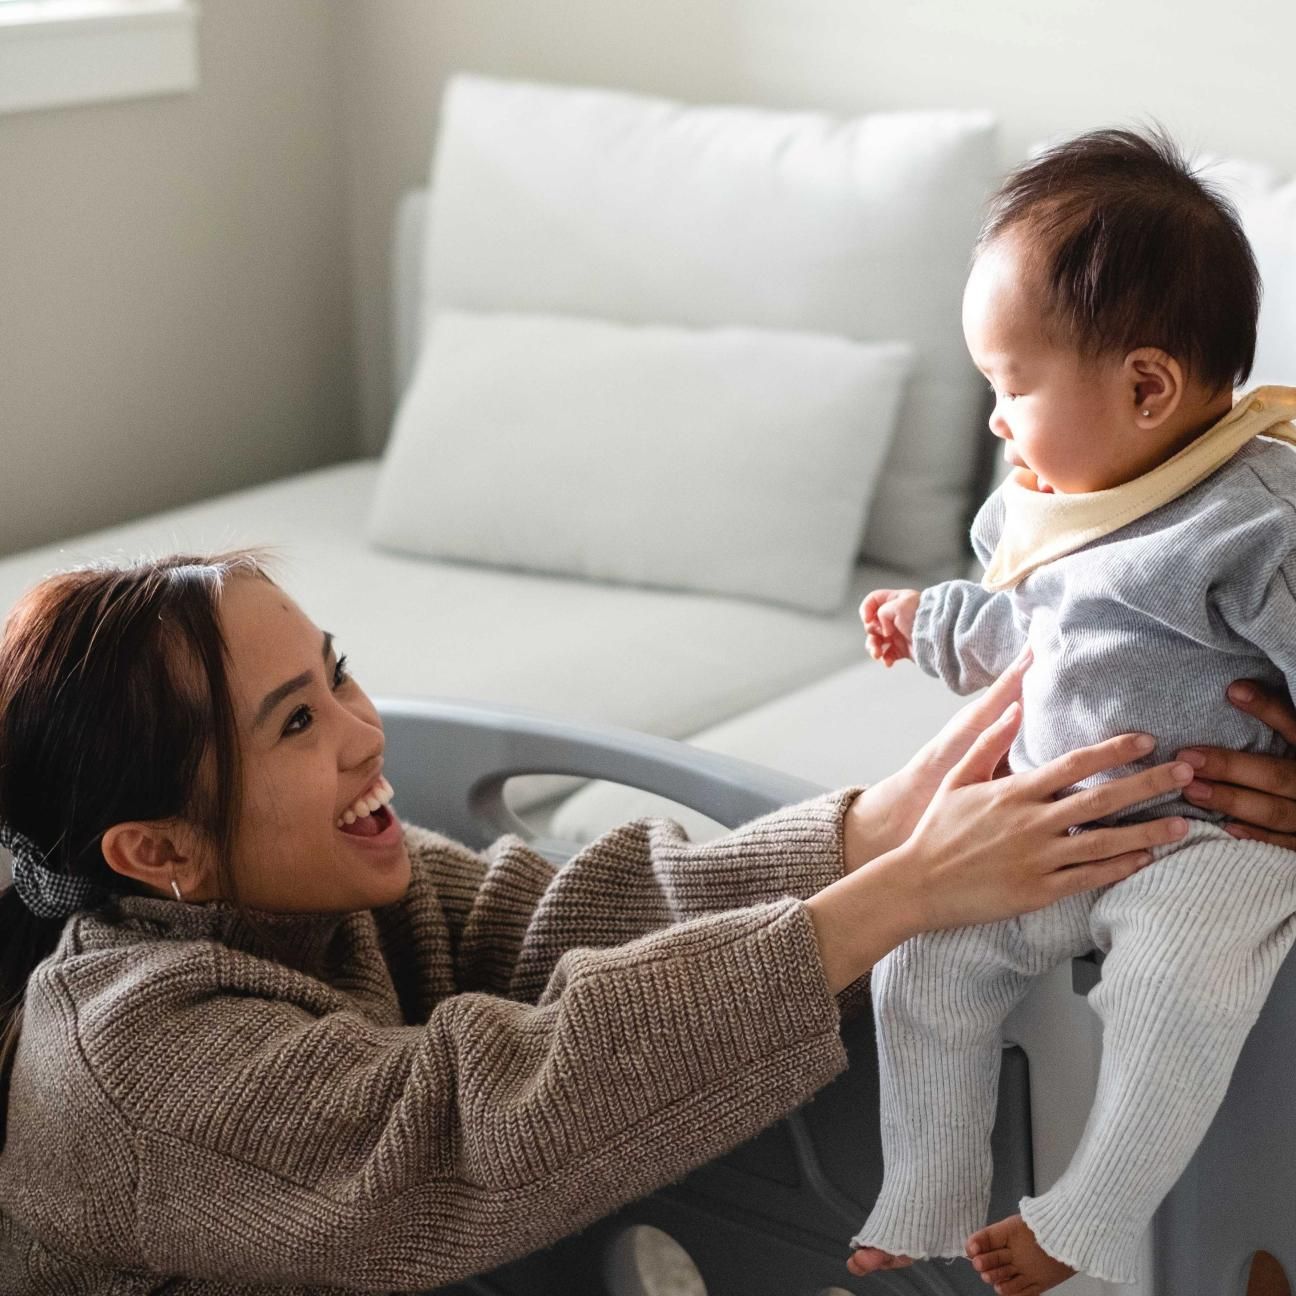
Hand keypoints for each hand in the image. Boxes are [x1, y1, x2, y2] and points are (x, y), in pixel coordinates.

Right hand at [813, 689, 1193, 990]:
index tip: (1145, 740)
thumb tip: (1014, 707)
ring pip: (1105, 841)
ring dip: (1147, 831)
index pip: (1074, 764)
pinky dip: (1120, 866)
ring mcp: (1038, 859)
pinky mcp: (1039, 889)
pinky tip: (1144, 858)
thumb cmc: (937, 830)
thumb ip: (989, 743)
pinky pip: (1089, 877)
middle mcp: (1031, 823)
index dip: (1113, 750)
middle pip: (1101, 799)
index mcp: (1013, 793)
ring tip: (1182, 822)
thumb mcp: (957, 778)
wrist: (919, 883)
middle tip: (1185, 772)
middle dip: (1148, 784)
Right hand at [860, 589, 919, 666]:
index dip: (866, 609)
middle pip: (872, 624)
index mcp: (895, 602)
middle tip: (880, 634)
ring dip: (874, 648)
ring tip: (877, 655)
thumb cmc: (923, 617)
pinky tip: (888, 661)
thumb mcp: (899, 605)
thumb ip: (882, 612)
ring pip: (877, 641)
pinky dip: (886, 659)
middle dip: (871, 632)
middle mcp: (895, 617)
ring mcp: (898, 633)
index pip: (873, 601)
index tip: (867, 619)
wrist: (939, 636)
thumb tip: (883, 629)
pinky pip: (888, 654)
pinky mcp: (903, 649)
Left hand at [1176, 679, 1295, 849]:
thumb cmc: (1293, 765)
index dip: (1268, 708)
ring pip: (1274, 811)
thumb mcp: (1293, 742)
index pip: (1293, 726)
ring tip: (1191, 790)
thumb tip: (1234, 688)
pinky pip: (1282, 843)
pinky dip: (1254, 835)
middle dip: (1231, 767)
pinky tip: (1224, 827)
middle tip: (1187, 758)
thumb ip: (1277, 720)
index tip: (1233, 690)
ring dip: (1232, 800)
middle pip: (1276, 774)